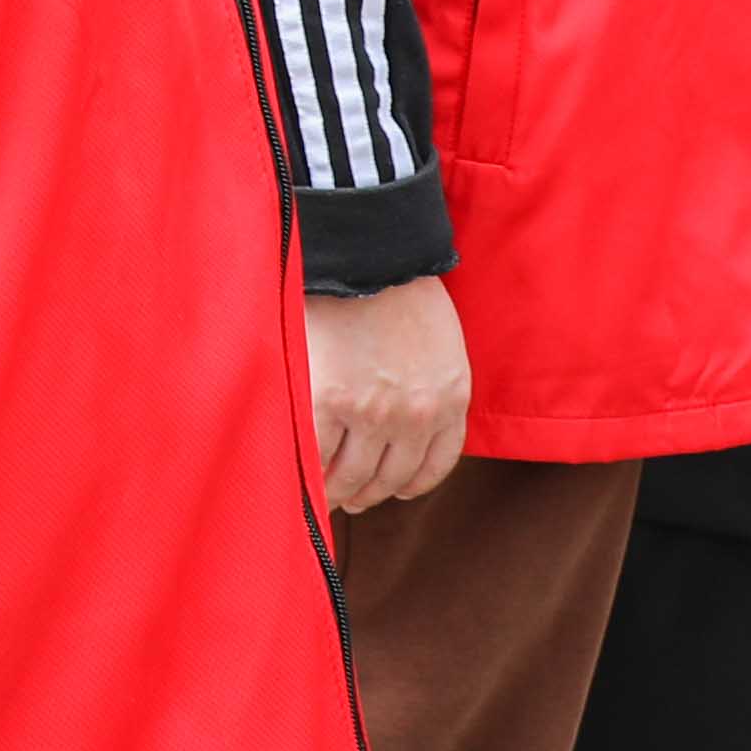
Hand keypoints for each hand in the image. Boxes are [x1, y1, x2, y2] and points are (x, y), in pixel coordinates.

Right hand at [302, 278, 471, 516]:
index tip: (391, 489)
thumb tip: (400, 425)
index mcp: (449, 400)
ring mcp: (370, 412)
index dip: (408, 484)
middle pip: (390, 479)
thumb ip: (428, 387)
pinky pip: (317, 455)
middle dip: (368, 493)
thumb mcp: (439, 344)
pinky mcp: (327, 400)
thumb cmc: (397, 287)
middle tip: (349, 499)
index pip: (433, 466)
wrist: (364, 251)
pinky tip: (302, 472)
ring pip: (352, 476)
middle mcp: (416, 416)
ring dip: (337, 491)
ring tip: (322, 492)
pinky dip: (308, 471)